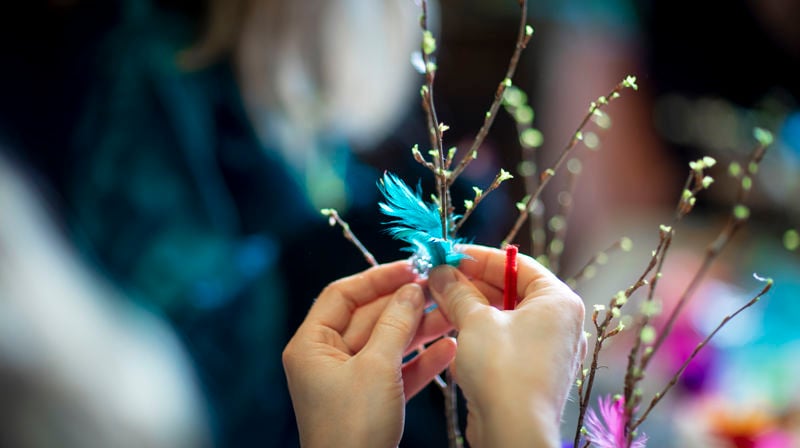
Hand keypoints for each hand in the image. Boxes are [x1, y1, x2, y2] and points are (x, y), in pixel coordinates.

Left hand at [283, 260, 455, 447]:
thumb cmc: (353, 427)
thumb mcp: (376, 368)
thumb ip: (395, 324)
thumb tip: (411, 288)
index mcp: (311, 345)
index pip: (342, 295)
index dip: (377, 278)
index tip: (411, 268)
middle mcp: (326, 358)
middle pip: (369, 318)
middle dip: (406, 306)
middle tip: (440, 291)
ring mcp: (348, 381)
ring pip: (387, 344)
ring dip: (419, 331)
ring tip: (453, 316)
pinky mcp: (370, 401)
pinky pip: (396, 371)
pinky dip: (420, 362)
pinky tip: (448, 350)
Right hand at [427, 245, 586, 447]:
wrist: (514, 432)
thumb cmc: (503, 371)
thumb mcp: (475, 321)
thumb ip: (457, 291)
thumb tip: (441, 272)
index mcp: (558, 300)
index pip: (517, 264)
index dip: (479, 258)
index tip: (448, 256)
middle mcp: (560, 323)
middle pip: (511, 290)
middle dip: (471, 285)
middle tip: (439, 281)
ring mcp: (549, 350)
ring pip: (505, 318)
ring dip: (472, 311)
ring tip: (441, 307)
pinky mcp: (533, 373)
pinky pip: (505, 343)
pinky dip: (481, 336)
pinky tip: (455, 337)